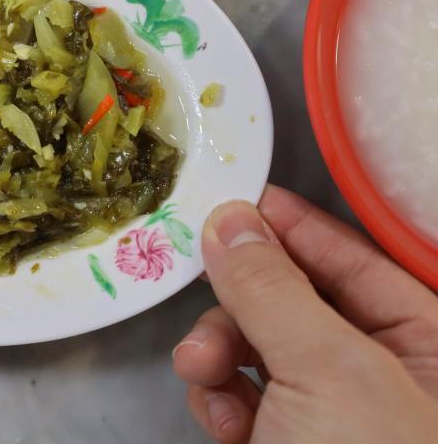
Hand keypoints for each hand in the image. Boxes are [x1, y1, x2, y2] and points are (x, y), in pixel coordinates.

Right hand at [173, 185, 437, 442]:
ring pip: (255, 345)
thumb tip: (230, 221)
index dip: (296, 227)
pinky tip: (225, 423)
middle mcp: (382, 375)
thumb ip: (274, 289)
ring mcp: (329, 412)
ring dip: (216, 353)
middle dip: (239, 303)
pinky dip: (219, 398)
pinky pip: (239, 392)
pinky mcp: (282, 439)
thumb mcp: (328, 372)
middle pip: (292, 300)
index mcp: (429, 347)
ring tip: (203, 371)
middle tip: (202, 286)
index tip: (238, 199)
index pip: (358, 262)